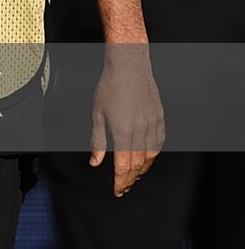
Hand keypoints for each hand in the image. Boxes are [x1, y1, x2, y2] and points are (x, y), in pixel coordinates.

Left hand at [89, 47, 164, 196]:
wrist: (129, 66)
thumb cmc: (110, 87)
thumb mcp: (97, 114)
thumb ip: (97, 141)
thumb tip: (95, 162)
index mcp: (123, 132)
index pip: (123, 165)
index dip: (120, 180)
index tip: (117, 190)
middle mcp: (141, 131)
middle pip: (138, 164)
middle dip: (130, 178)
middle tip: (124, 187)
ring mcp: (153, 125)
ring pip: (150, 155)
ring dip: (142, 169)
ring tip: (134, 176)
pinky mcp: (160, 118)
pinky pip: (158, 142)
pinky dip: (152, 154)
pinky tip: (147, 157)